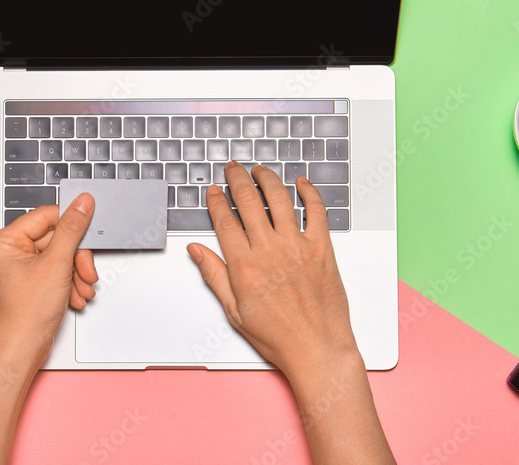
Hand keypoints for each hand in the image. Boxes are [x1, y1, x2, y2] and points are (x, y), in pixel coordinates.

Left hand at [0, 193, 98, 366]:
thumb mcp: (55, 265)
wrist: (21, 352)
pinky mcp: (28, 282)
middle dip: (75, 258)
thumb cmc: (23, 316)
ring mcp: (17, 268)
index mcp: (2, 241)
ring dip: (75, 273)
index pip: (46, 217)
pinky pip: (54, 271)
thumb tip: (82, 203)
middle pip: (55, 239)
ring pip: (58, 256)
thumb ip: (72, 229)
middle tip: (86, 272)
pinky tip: (74, 296)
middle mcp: (6, 252)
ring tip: (81, 289)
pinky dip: (68, 283)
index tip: (91, 226)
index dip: (71, 225)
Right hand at [187, 162, 357, 375]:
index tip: (214, 191)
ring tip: (260, 170)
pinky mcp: (321, 248)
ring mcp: (297, 246)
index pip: (224, 221)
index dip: (217, 201)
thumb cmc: (277, 336)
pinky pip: (315, 211)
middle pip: (248, 201)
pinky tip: (302, 184)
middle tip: (233, 170)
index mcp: (244, 266)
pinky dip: (309, 193)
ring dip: (267, 179)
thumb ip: (214, 275)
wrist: (316, 349)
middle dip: (237, 179)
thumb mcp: (235, 310)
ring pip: (279, 199)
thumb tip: (196, 251)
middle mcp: (269, 250)